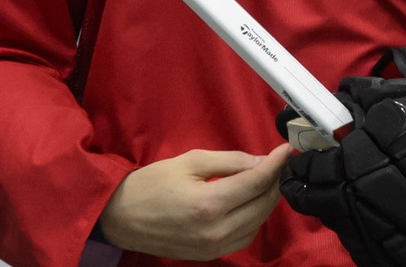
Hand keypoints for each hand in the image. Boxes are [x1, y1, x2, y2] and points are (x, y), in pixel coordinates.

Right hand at [98, 145, 289, 259]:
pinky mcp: (209, 255)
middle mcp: (215, 230)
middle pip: (263, 205)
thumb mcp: (190, 161)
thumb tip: (260, 162)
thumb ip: (229, 161)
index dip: (276, 164)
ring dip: (267, 201)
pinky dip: (254, 219)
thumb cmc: (151, 184)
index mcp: (209, 204)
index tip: (286, 150)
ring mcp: (213, 247)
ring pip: (258, 223)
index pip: (257, 182)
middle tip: (277, 163)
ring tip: (264, 181)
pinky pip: (244, 237)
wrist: (120, 217)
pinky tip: (248, 203)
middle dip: (275, 181)